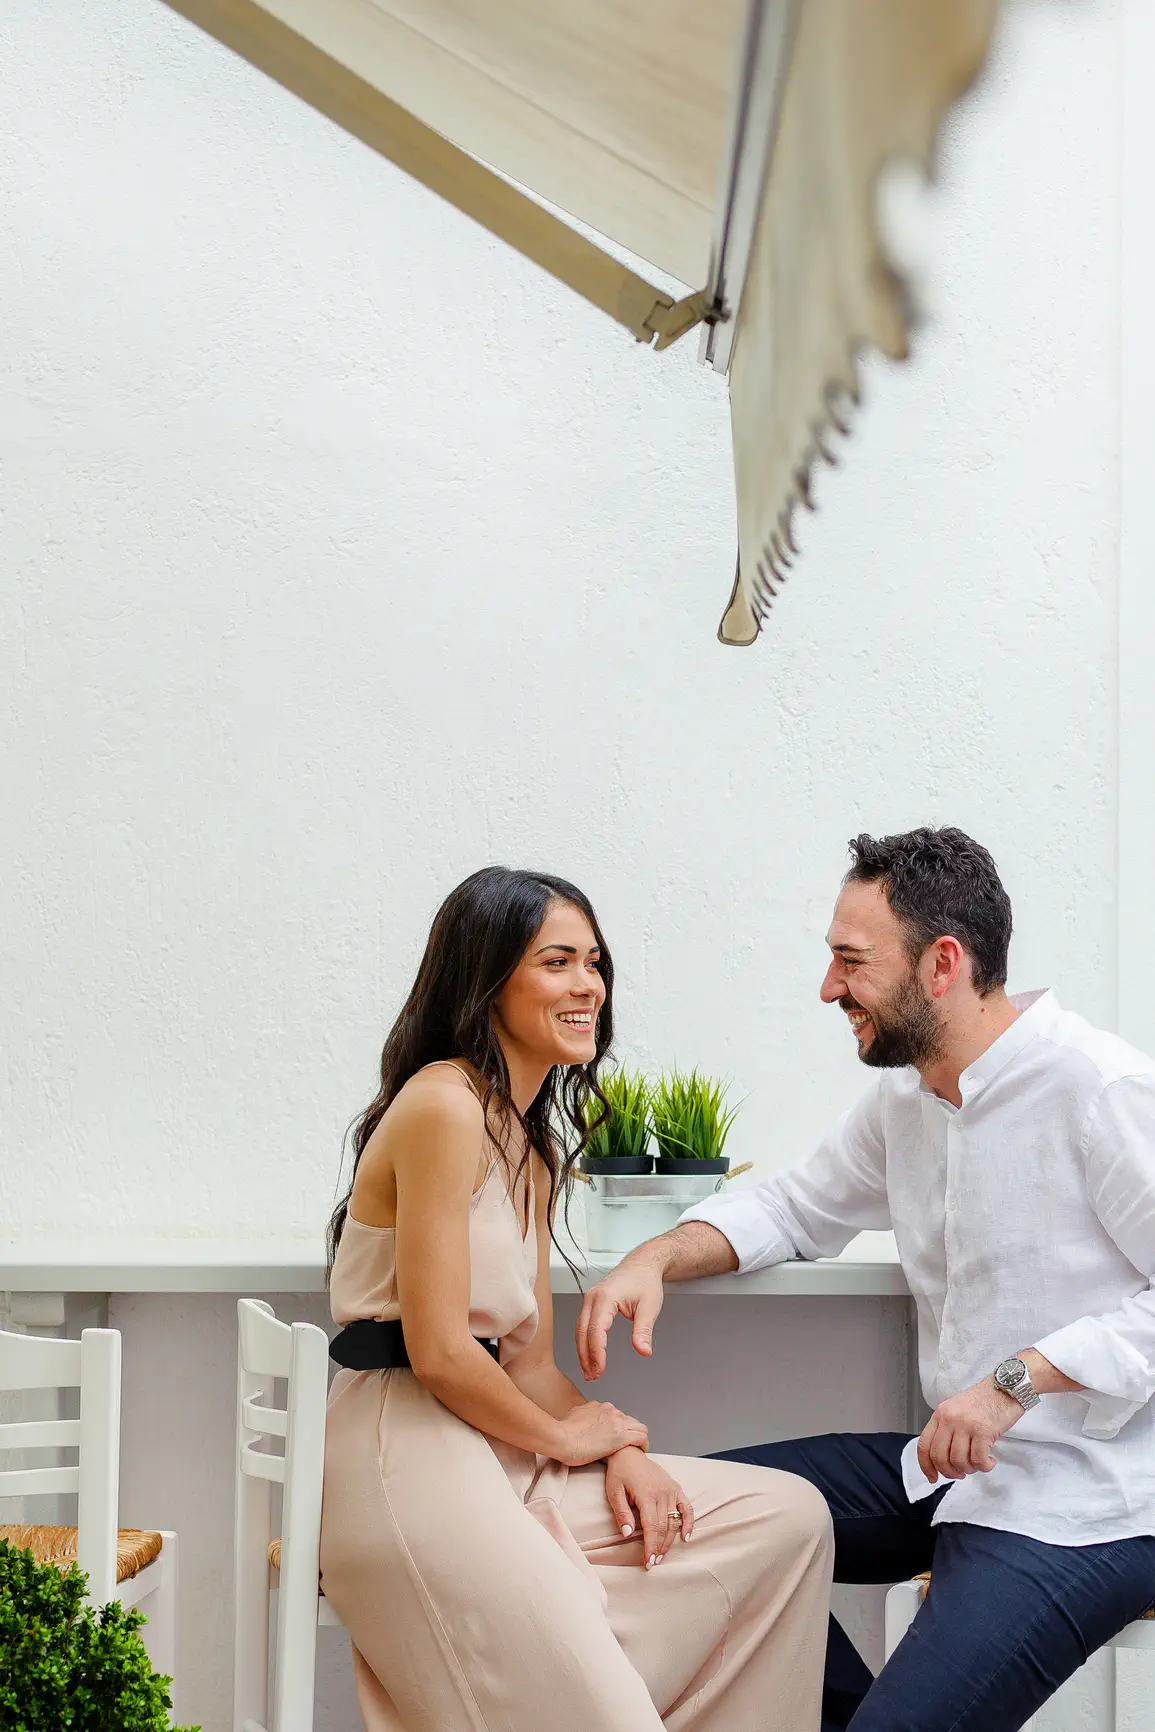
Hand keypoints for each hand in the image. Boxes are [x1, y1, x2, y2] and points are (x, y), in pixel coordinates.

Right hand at [553, 1401, 648, 1466]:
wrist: (561, 1438)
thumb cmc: (563, 1432)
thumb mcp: (574, 1415)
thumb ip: (583, 1415)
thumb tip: (583, 1420)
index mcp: (600, 1407)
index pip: (617, 1415)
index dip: (618, 1427)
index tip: (616, 1437)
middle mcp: (611, 1411)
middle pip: (630, 1420)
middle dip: (631, 1432)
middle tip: (628, 1445)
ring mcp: (617, 1422)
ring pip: (640, 1427)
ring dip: (639, 1438)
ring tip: (637, 1449)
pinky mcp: (621, 1436)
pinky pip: (641, 1438)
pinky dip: (643, 1444)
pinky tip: (641, 1451)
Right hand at [576, 1254, 665, 1380]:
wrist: (642, 1264)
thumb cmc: (645, 1280)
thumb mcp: (650, 1306)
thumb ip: (643, 1330)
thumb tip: (643, 1351)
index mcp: (606, 1297)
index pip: (596, 1330)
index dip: (597, 1352)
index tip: (600, 1369)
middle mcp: (593, 1297)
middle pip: (582, 1331)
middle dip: (586, 1356)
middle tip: (593, 1376)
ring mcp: (590, 1299)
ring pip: (579, 1329)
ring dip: (583, 1351)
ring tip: (590, 1371)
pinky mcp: (591, 1302)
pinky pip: (583, 1324)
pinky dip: (584, 1341)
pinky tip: (589, 1354)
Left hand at [604, 1447, 693, 1567]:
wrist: (628, 1452)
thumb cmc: (619, 1473)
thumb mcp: (614, 1492)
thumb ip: (622, 1513)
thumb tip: (628, 1534)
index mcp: (646, 1493)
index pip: (651, 1527)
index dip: (651, 1546)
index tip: (648, 1562)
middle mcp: (662, 1492)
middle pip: (664, 1527)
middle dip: (659, 1547)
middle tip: (653, 1562)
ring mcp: (671, 1489)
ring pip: (674, 1520)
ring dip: (670, 1540)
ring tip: (662, 1555)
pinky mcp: (676, 1487)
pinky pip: (686, 1507)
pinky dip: (688, 1523)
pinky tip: (685, 1537)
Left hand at [917, 1376, 1023, 1483]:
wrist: (1005, 1387)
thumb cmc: (984, 1401)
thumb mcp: (956, 1410)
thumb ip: (947, 1430)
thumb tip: (941, 1459)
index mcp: (940, 1414)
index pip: (924, 1445)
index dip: (926, 1466)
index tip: (932, 1477)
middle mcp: (949, 1419)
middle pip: (939, 1457)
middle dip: (949, 1472)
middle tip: (960, 1473)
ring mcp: (965, 1424)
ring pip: (959, 1461)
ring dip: (970, 1469)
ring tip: (978, 1462)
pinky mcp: (983, 1431)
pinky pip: (979, 1460)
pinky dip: (985, 1466)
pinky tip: (990, 1461)